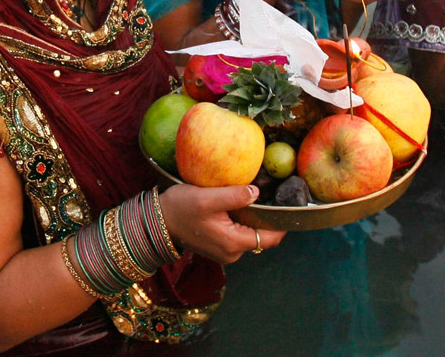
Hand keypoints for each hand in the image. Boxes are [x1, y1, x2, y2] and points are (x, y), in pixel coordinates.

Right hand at [159, 183, 284, 263]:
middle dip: (266, 218)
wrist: (157, 222)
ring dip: (252, 219)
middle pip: (262, 237)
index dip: (281, 223)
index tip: (287, 204)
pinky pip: (238, 235)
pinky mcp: (218, 247)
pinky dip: (241, 222)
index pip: (270, 238)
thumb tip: (256, 192)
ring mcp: (225, 252)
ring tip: (251, 197)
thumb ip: (234, 195)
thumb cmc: (180, 208)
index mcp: (233, 242)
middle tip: (269, 194)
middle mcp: (232, 252)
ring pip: (250, 235)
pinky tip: (235, 205)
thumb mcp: (208, 198)